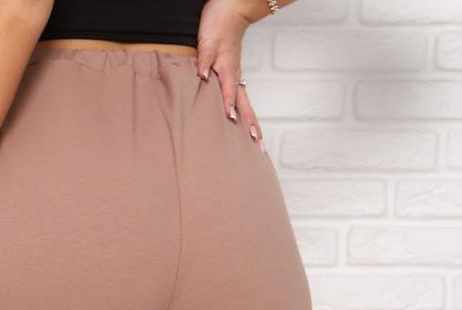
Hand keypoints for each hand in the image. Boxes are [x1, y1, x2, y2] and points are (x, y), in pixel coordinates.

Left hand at [195, 0, 265, 149]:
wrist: (231, 11)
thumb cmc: (217, 24)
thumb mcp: (206, 40)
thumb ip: (204, 60)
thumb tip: (202, 76)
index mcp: (227, 69)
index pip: (229, 90)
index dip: (229, 104)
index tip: (231, 119)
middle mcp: (235, 77)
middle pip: (245, 105)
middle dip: (251, 125)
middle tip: (258, 145)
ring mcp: (238, 78)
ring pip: (247, 105)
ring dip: (253, 124)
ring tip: (259, 143)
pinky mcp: (236, 78)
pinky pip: (243, 100)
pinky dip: (247, 115)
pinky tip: (248, 126)